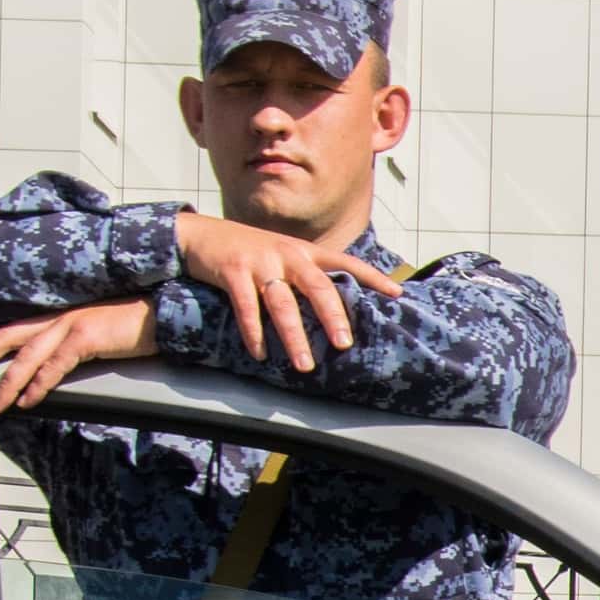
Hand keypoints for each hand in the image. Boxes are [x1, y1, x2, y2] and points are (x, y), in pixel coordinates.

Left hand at [0, 300, 157, 410]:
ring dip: (6, 383)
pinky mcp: (87, 338)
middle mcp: (59, 317)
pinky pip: (55, 366)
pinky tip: (28, 401)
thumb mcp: (98, 333)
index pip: (11, 325)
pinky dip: (38, 385)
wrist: (166, 314)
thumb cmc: (137, 326)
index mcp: (59, 315)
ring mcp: (71, 325)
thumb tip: (57, 365)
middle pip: (5, 336)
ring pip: (25, 356)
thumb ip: (75, 344)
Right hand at [175, 210, 400, 371]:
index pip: (346, 262)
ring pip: (282, 303)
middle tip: (344, 344)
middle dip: (333, 316)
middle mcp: (287, 254)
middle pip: (317, 286)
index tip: (396, 293)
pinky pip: (246, 306)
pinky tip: (260, 353)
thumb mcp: (285, 255)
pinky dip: (253, 332)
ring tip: (304, 364)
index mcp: (306, 252)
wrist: (202, 234)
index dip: (372, 276)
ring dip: (294, 336)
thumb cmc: (252, 251)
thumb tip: (339, 305)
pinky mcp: (232, 272)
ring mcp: (260, 262)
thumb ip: (310, 274)